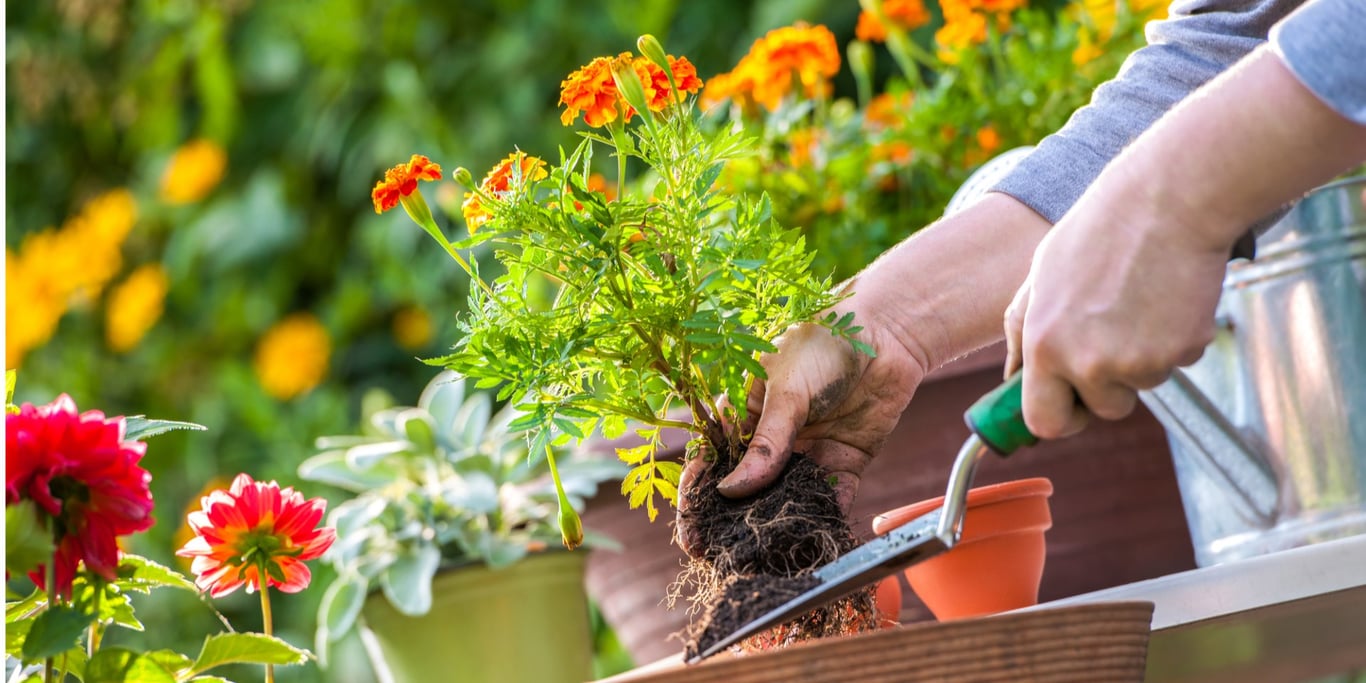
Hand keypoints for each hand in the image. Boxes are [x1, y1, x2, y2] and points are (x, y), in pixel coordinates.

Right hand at [675, 311, 926, 555]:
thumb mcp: (785, 389)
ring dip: (774, 527)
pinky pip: (829, 499)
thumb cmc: (822, 342)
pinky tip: (811, 544)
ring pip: (784, 499)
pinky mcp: (843, 463)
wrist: (886, 331)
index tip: (691, 531)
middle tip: (720, 557)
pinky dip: (821, 521)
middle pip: (744, 489)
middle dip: (731, 523)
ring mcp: (806, 453)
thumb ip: (765, 443)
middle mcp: (771, 439)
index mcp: (744, 414)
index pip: (711, 461)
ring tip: (761, 560)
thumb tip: (731, 491)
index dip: (698, 496)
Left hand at [1003, 46, 1365, 440]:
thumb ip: (1022, 333)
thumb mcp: (1040, 278)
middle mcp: (1087, 362)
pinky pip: (1176, 362)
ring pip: (1142, 384)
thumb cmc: (1098, 234)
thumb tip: (1011, 378)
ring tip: (1138, 301)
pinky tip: (1166, 297)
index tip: (1071, 406)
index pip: (1044, 421)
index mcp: (1044, 345)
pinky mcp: (1182, 351)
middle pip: (1103, 410)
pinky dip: (1174, 339)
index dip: (1060, 418)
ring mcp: (1138, 362)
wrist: (1167, 201)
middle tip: (1115, 339)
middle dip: (1109, 390)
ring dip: (1143, 356)